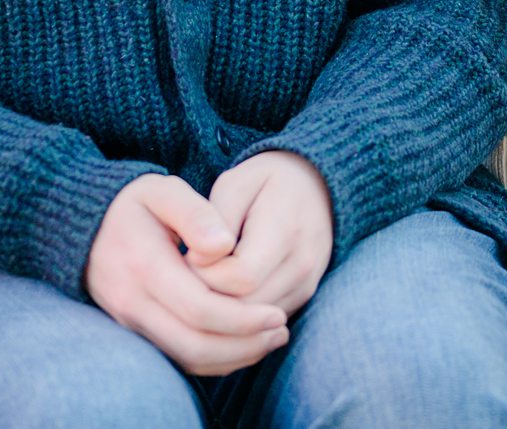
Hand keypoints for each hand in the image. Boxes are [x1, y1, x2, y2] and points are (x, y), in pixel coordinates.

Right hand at [84, 174, 288, 375]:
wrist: (87, 228)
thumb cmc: (133, 205)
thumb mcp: (162, 191)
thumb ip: (194, 213)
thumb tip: (224, 246)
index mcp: (143, 266)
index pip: (199, 308)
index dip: (243, 318)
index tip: (277, 313)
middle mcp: (131, 303)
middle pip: (194, 344)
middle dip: (244, 344)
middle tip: (281, 330)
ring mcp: (129, 323)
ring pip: (186, 358)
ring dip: (233, 357)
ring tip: (271, 339)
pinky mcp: (134, 333)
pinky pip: (177, 359)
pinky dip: (214, 359)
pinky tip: (244, 344)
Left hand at [196, 151, 335, 318]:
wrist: (316, 185)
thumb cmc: (265, 182)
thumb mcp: (235, 184)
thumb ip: (214, 221)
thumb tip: (197, 262)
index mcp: (285, 230)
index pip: (239, 278)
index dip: (205, 273)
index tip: (190, 254)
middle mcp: (302, 264)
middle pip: (245, 308)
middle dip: (209, 296)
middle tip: (191, 271)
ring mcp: (306, 285)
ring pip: (254, 324)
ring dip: (222, 310)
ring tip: (206, 279)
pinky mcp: (303, 297)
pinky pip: (264, 324)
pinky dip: (239, 316)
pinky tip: (224, 290)